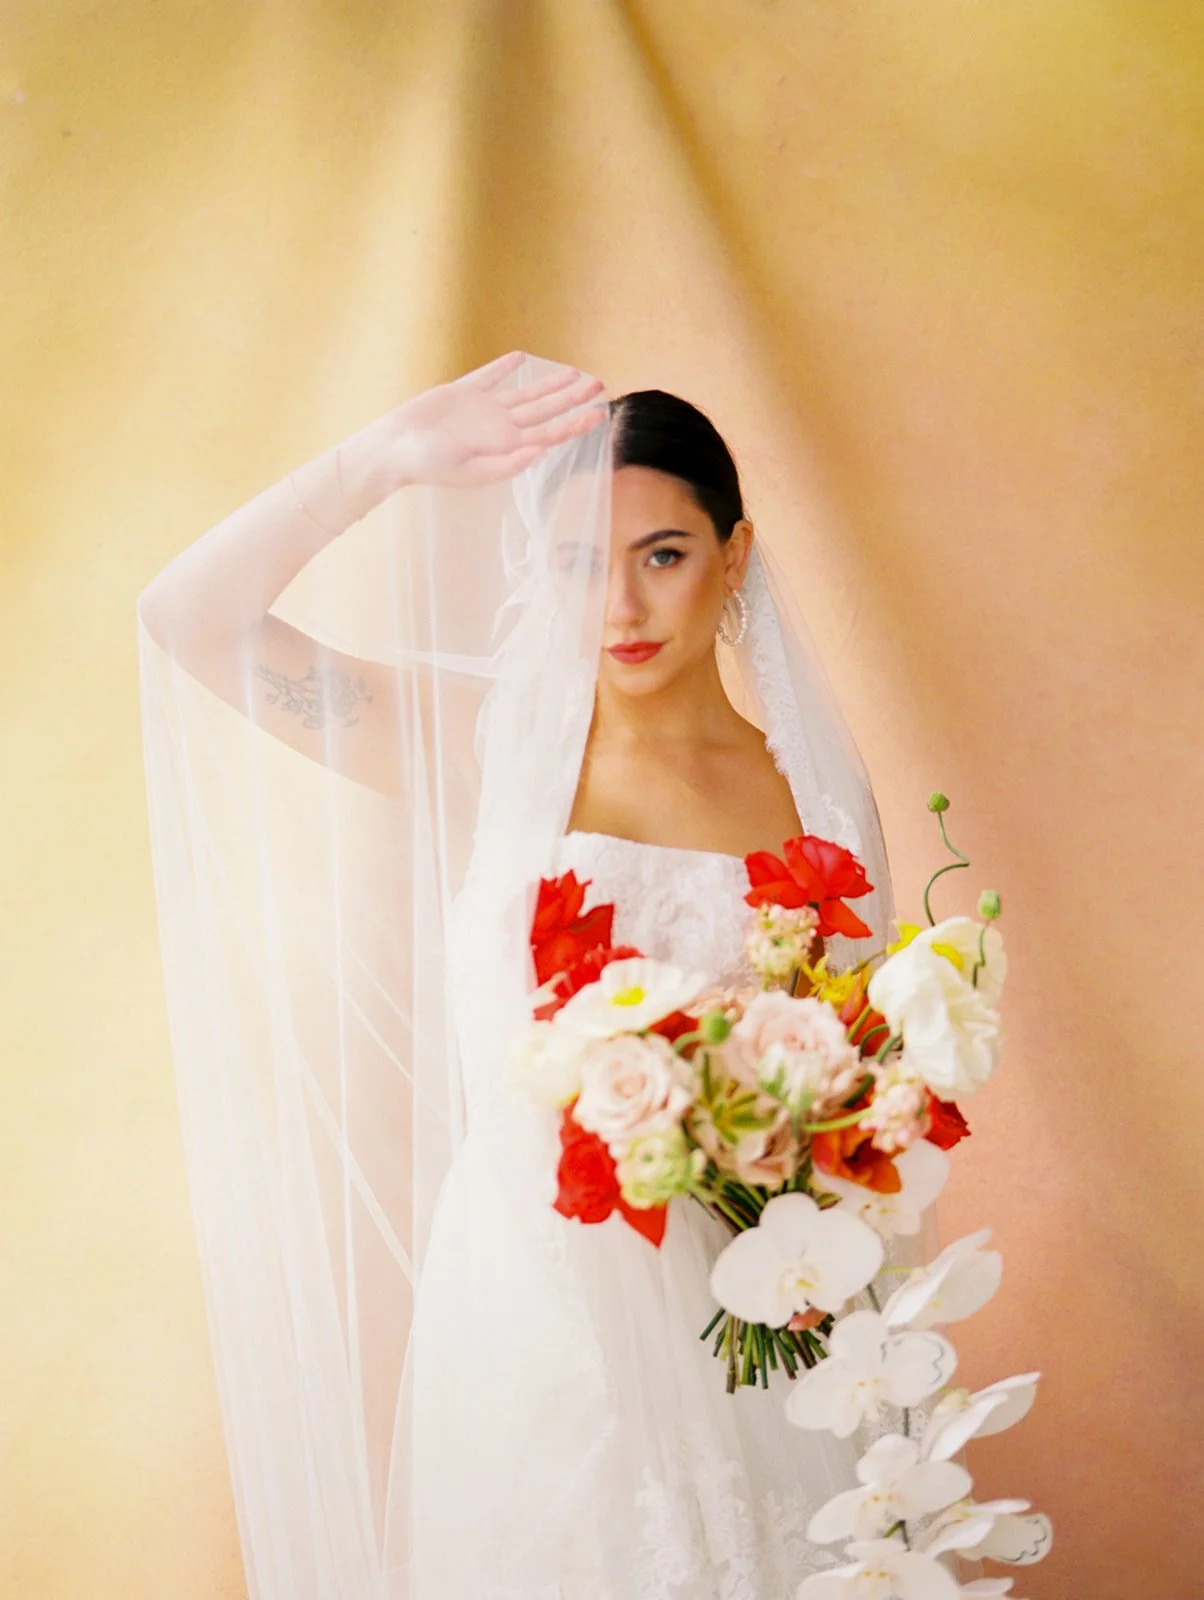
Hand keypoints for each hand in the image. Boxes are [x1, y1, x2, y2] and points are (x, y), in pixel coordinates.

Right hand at [386, 351, 607, 489]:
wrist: (395, 449)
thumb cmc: (430, 466)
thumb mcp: (471, 472)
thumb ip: (508, 463)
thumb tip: (543, 451)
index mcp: (506, 447)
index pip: (550, 433)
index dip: (575, 423)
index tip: (599, 413)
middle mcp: (500, 428)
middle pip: (545, 409)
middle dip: (573, 398)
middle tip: (599, 384)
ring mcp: (483, 410)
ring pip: (525, 393)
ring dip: (550, 383)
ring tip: (574, 373)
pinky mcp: (462, 394)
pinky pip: (489, 377)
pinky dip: (504, 367)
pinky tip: (521, 358)